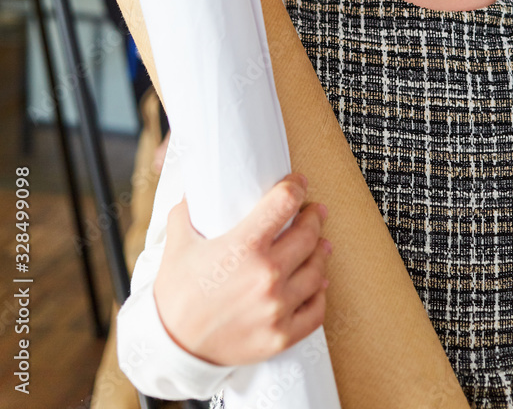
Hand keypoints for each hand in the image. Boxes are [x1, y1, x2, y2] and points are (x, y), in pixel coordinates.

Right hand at [154, 173, 330, 365]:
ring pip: (317, 271)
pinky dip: (320, 294)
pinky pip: (315, 311)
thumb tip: (191, 192)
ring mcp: (277, 307)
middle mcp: (267, 275)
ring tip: (320, 244)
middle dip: (314, 217)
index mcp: (244, 246)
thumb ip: (187, 213)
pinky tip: (318, 284)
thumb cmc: (176, 295)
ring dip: (320, 252)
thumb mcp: (177, 244)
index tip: (298, 184)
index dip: (295, 187)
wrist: (172, 348)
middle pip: (308, 234)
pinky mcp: (281, 336)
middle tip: (314, 211)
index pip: (284, 203)